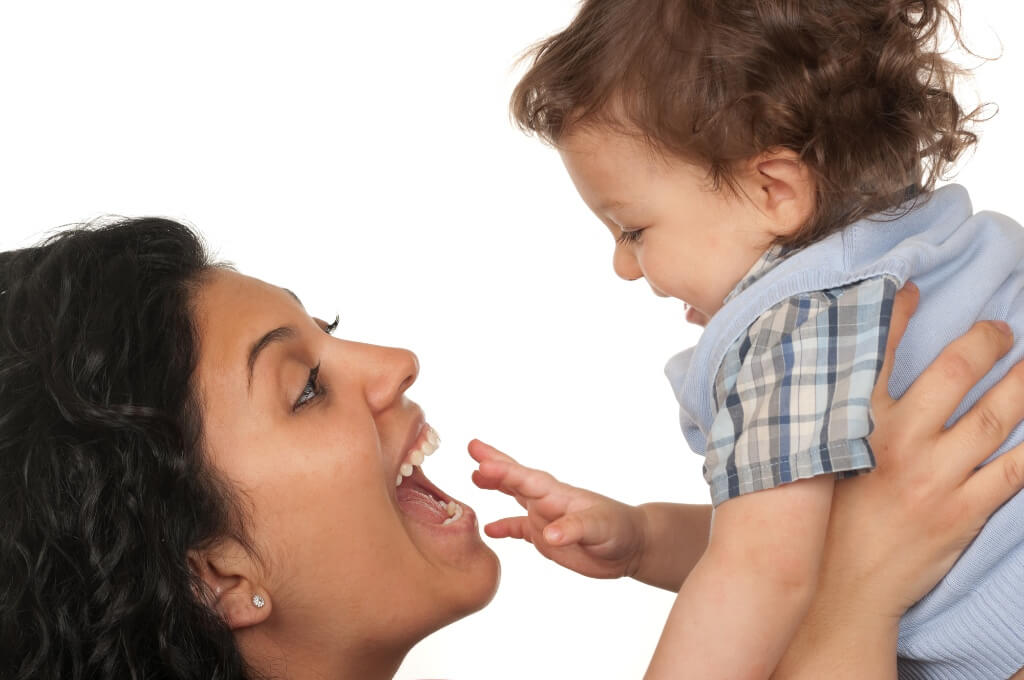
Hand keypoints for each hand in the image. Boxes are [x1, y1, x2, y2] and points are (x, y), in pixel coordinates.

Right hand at [468, 439, 646, 579]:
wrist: (631, 545)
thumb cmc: (620, 530)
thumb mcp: (600, 528)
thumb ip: (574, 528)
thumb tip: (549, 534)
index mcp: (559, 495)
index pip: (526, 479)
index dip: (504, 471)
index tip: (482, 464)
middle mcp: (548, 501)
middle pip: (516, 477)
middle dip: (495, 463)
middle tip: (473, 447)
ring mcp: (545, 516)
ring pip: (515, 495)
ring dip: (496, 485)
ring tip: (474, 476)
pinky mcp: (546, 537)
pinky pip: (519, 528)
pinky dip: (504, 528)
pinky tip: (490, 529)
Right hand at [774, 282, 1023, 677]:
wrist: (837, 593)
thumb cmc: (814, 523)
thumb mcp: (799, 462)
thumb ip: (807, 420)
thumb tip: (799, 382)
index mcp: (851, 425)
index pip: (878, 352)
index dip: (899, 313)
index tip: (914, 289)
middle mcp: (897, 443)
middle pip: (955, 374)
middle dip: (986, 341)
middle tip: (1001, 328)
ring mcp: (935, 478)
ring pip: (997, 417)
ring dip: (1023, 383)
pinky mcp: (963, 512)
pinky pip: (1015, 471)